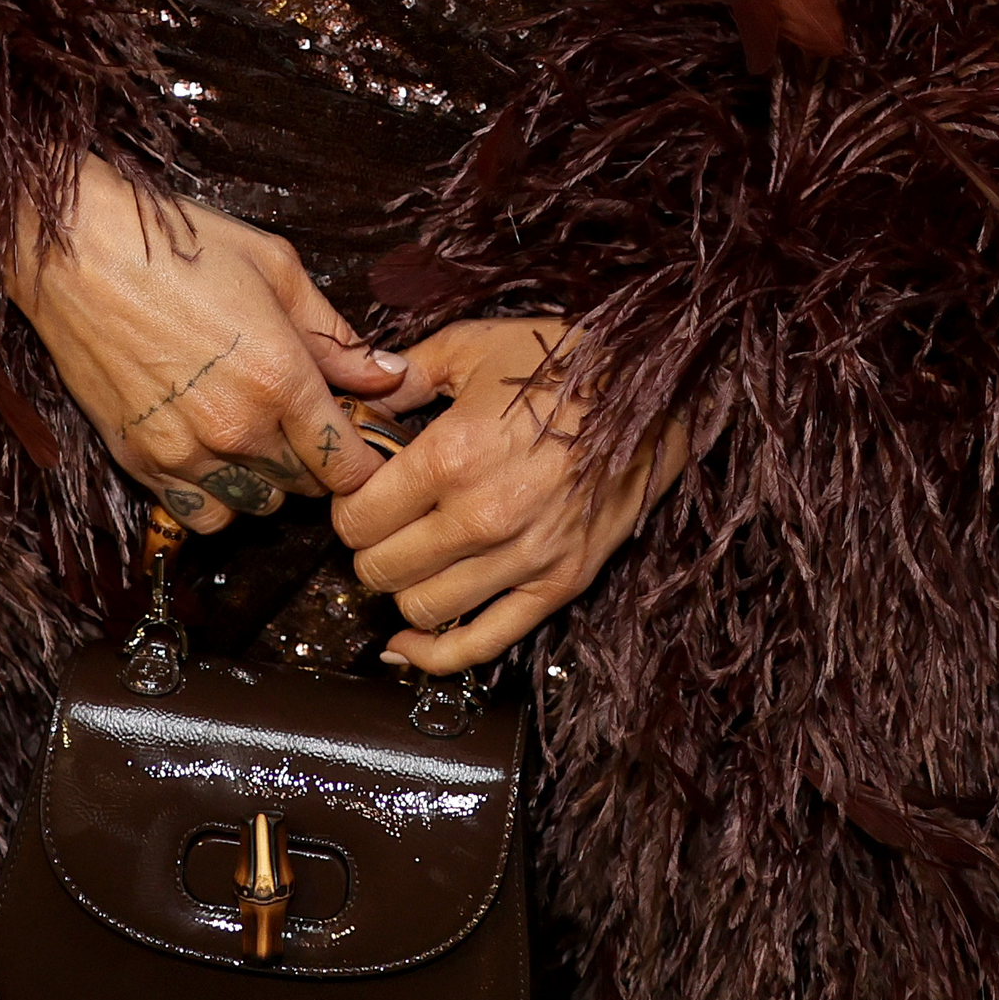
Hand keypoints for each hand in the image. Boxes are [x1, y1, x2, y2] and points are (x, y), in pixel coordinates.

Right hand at [8, 159, 405, 532]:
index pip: (347, 462)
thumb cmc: (179, 246)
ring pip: (255, 506)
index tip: (362, 444)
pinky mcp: (141, 462)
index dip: (364, 461)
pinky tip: (212, 455)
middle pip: (305, 486)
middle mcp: (237, 427)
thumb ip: (336, 335)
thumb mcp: (276, 269)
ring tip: (256, 434)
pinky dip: (216, 497)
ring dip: (267, 480)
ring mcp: (185, 452)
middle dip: (316, 461)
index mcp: (281, 377)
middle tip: (304, 421)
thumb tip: (391, 376)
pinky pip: (199, 515)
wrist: (78, 251)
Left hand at [330, 316, 684, 676]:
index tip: (356, 497)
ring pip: (423, 609)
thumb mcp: (475, 346)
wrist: (651, 393)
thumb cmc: (563, 364)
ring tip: (407, 564)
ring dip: (401, 592)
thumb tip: (356, 392)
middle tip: (377, 531)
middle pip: (381, 569)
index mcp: (452, 454)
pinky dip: (437, 654)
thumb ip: (408, 372)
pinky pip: (484, 642)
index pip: (360, 515)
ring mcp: (523, 556)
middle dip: (366, 552)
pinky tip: (410, 643)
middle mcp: (482, 514)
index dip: (347, 508)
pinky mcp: (559, 583)